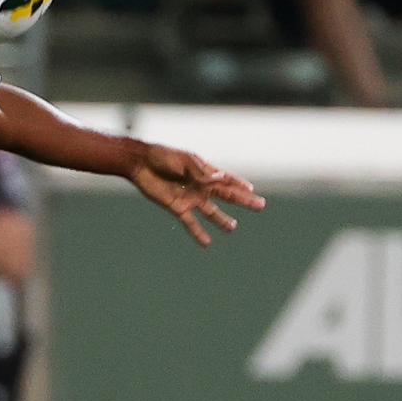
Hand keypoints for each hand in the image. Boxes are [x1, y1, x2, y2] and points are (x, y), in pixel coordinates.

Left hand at [129, 144, 264, 245]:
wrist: (141, 164)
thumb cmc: (163, 157)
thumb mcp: (184, 162)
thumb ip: (201, 173)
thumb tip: (220, 178)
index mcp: (204, 171)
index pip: (227, 178)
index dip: (240, 184)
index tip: (252, 190)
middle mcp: (200, 186)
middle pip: (226, 195)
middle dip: (243, 201)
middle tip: (260, 206)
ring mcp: (190, 197)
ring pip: (211, 211)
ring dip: (222, 220)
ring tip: (233, 227)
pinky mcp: (177, 207)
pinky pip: (190, 223)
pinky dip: (198, 233)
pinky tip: (207, 243)